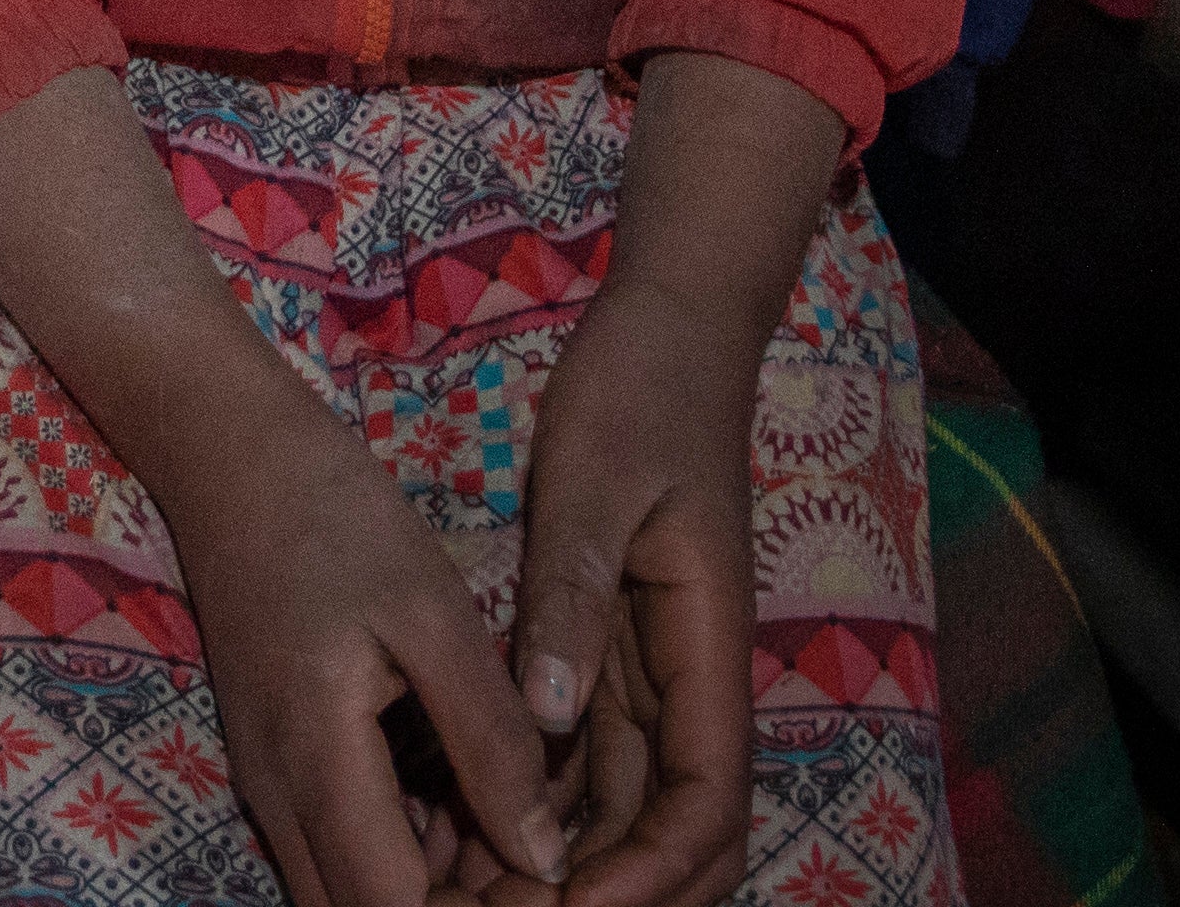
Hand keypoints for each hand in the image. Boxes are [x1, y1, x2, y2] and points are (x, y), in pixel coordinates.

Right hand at [145, 364, 572, 906]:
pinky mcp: (274, 765)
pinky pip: (336, 851)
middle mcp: (278, 798)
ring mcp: (267, 785)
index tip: (553, 882)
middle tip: (538, 860)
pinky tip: (465, 804)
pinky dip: (405, 853)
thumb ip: (490, 740)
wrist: (231, 458)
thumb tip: (542, 853)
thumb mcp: (435, 616)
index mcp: (317, 762)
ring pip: (348, 894)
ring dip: (432, 889)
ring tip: (516, 832)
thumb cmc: (338, 518)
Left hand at [506, 280, 757, 906]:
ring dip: (570, 862)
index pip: (706, 803)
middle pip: (678, 834)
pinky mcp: (612, 654)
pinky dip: (545, 806)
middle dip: (611, 892)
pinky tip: (470, 828)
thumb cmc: (639, 392)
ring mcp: (653, 673)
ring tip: (473, 891)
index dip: (651, 873)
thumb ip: (575, 593)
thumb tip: (553, 717)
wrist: (667, 329)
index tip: (569, 902)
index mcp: (709, 648)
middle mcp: (690, 679)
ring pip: (627, 809)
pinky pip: (590, 759)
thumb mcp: (595, 482)